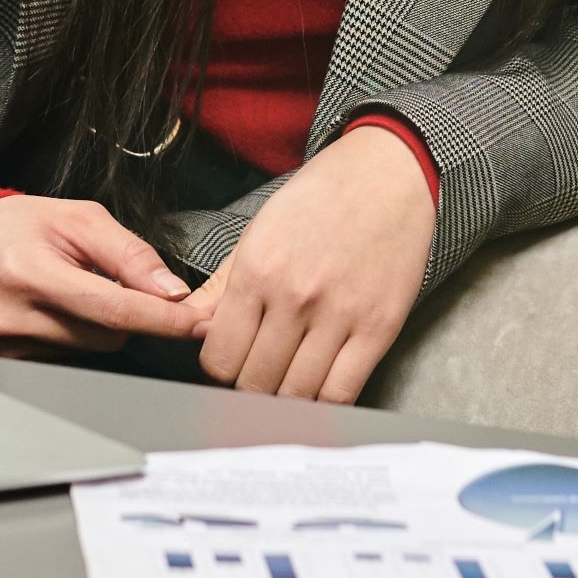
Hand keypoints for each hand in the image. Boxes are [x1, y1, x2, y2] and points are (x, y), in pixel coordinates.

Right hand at [0, 193, 194, 351]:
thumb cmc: (9, 226)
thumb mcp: (75, 218)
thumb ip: (129, 254)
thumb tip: (173, 293)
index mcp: (30, 273)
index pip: (114, 308)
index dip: (163, 319)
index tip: (198, 323)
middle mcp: (13, 318)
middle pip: (107, 334)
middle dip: (124, 312)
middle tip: (104, 280)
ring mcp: (4, 349)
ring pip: (90, 351)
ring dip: (97, 326)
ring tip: (66, 290)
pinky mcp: (2, 365)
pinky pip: (65, 359)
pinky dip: (71, 337)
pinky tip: (49, 311)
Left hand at [190, 124, 434, 402]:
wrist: (387, 174)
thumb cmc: (321, 199)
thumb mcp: (258, 232)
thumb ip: (220, 286)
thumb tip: (190, 326)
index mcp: (256, 270)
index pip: (219, 357)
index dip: (221, 368)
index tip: (232, 362)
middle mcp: (294, 296)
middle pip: (254, 382)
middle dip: (250, 386)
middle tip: (259, 375)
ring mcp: (339, 314)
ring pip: (295, 395)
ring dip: (285, 398)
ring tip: (287, 382)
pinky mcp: (379, 328)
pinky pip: (342, 392)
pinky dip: (325, 403)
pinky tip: (319, 388)